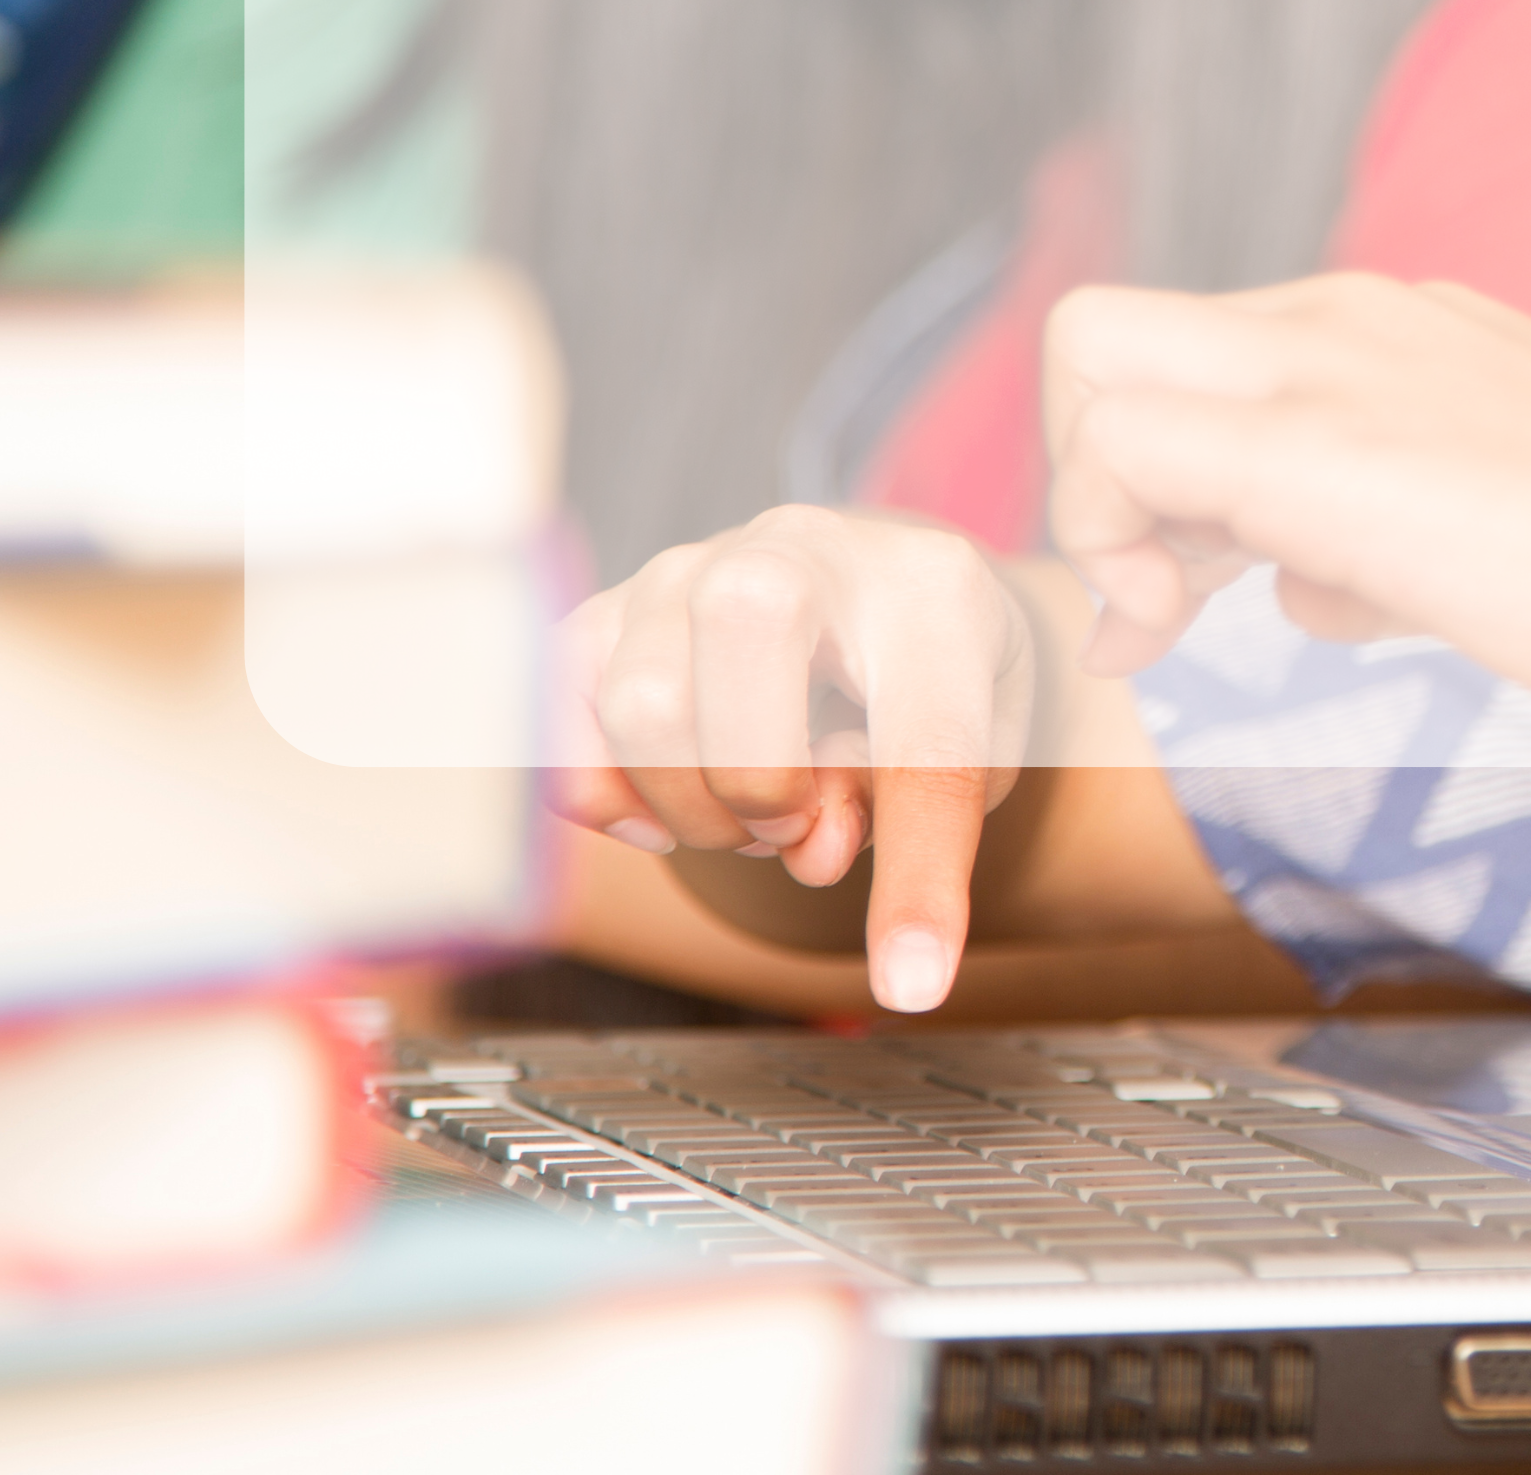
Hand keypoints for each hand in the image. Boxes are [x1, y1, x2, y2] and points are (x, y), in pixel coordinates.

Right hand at [549, 505, 1062, 1011]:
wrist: (879, 600)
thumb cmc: (928, 682)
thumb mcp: (973, 750)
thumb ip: (907, 813)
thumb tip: (811, 851)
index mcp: (931, 587)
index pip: (924, 740)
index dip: (916, 874)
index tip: (913, 981)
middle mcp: (801, 548)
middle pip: (744, 637)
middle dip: (766, 784)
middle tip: (802, 825)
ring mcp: (690, 568)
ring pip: (644, 704)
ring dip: (697, 809)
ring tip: (753, 811)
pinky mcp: (609, 612)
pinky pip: (557, 723)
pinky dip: (610, 798)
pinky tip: (671, 800)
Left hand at [1041, 275, 1530, 750]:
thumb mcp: (1508, 544)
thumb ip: (1395, 544)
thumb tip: (1310, 585)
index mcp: (1410, 331)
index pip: (1208, 358)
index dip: (1167, 482)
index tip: (1198, 596)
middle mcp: (1356, 317)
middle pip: (1113, 332)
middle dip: (1097, 474)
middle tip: (1160, 610)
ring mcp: (1335, 365)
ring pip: (1092, 354)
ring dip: (1093, 504)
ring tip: (1167, 629)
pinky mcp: (1319, 447)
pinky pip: (1118, 443)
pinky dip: (1106, 541)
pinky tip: (1177, 633)